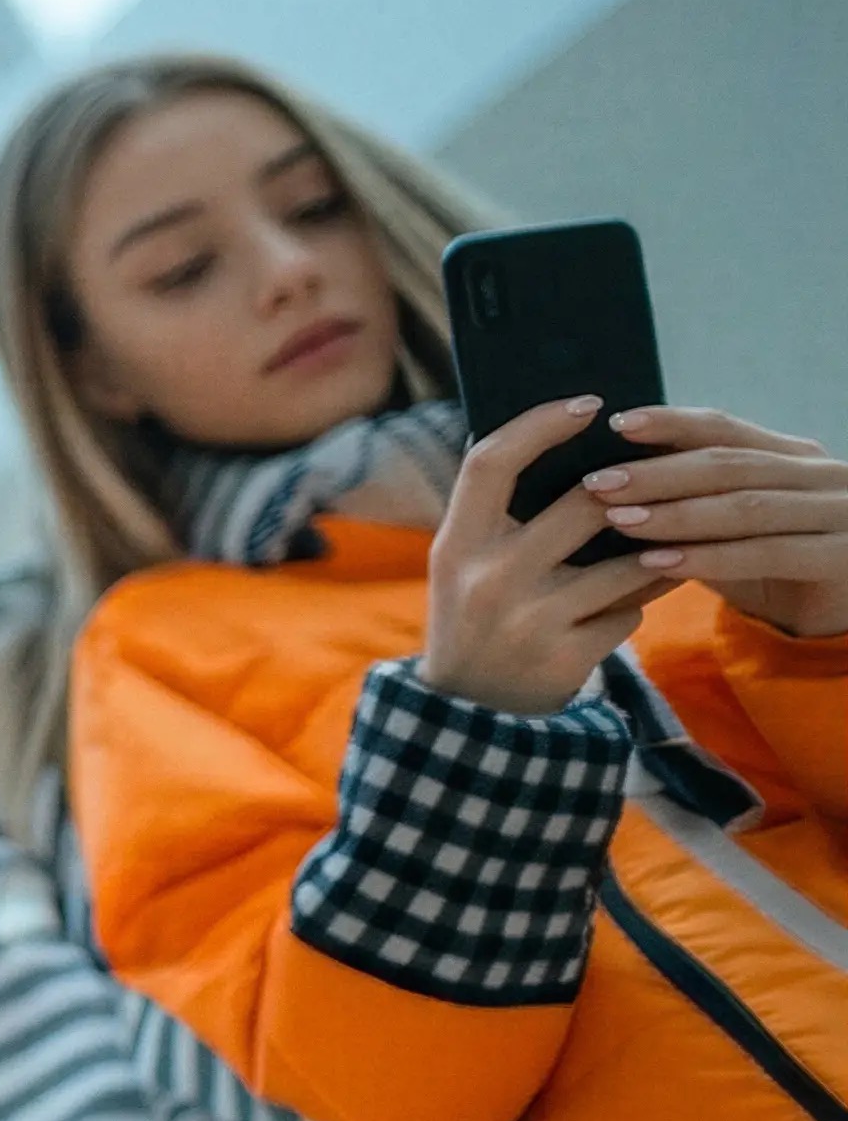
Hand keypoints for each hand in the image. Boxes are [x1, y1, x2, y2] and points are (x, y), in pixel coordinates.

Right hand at [424, 394, 680, 713]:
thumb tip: (567, 447)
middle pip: (583, 504)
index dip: (540, 424)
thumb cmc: (475, 621)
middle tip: (655, 481)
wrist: (468, 717)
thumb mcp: (463, 566)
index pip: (491, 462)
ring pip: (626, 563)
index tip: (588, 403)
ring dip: (652, 552)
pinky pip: (629, 614)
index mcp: (455, 546)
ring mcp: (528, 620)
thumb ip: (499, 514)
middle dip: (630, 492)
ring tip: (665, 543)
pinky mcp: (565, 657)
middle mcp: (488, 578)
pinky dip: (635, 607)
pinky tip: (628, 608)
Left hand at [596, 407, 847, 639]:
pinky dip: (710, 558)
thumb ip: (692, 501)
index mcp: (793, 456)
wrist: (836, 619)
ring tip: (618, 519)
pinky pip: (768, 553)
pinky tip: (657, 563)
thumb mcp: (729, 530)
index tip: (618, 423)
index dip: (672, 423)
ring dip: (677, 514)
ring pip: (747, 507)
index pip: (726, 430)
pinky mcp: (843, 556)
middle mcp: (822, 475)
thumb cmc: (772, 570)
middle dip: (658, 473)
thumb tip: (611, 479)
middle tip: (598, 482)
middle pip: (730, 465)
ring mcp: (839, 513)